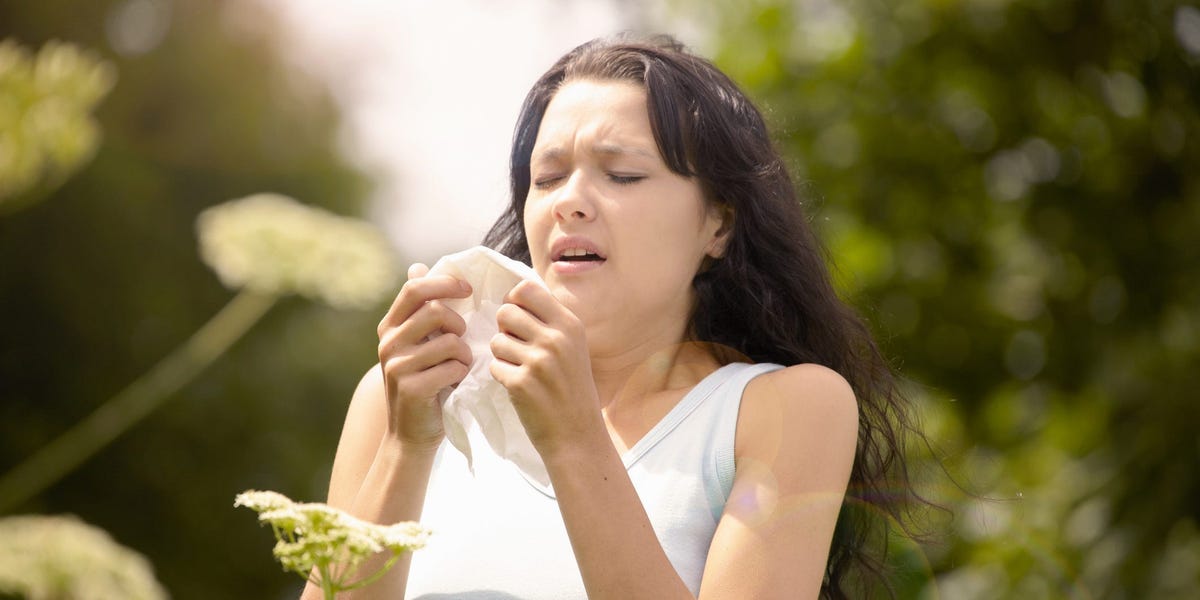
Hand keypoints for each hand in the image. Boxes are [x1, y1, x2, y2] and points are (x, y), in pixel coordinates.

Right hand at [376, 263, 473, 450]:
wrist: (411, 434)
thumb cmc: (423, 383)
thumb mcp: (417, 344)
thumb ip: (420, 310)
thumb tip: (417, 266)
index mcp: (390, 326)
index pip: (415, 288)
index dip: (445, 283)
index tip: (467, 290)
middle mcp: (388, 342)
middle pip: (436, 311)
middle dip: (460, 324)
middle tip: (462, 341)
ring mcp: (397, 365)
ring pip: (451, 341)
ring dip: (465, 354)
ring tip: (459, 367)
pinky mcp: (411, 387)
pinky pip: (453, 367)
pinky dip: (463, 374)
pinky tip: (455, 383)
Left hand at [489, 280, 602, 458]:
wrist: (578, 435)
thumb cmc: (572, 389)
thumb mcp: (573, 347)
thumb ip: (549, 321)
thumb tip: (513, 298)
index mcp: (570, 324)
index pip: (526, 289)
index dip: (514, 302)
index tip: (519, 320)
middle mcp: (556, 339)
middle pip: (506, 311)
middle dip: (505, 329)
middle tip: (518, 348)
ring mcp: (538, 361)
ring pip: (497, 340)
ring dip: (502, 355)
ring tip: (521, 369)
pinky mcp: (520, 383)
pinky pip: (494, 366)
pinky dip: (502, 375)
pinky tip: (520, 387)